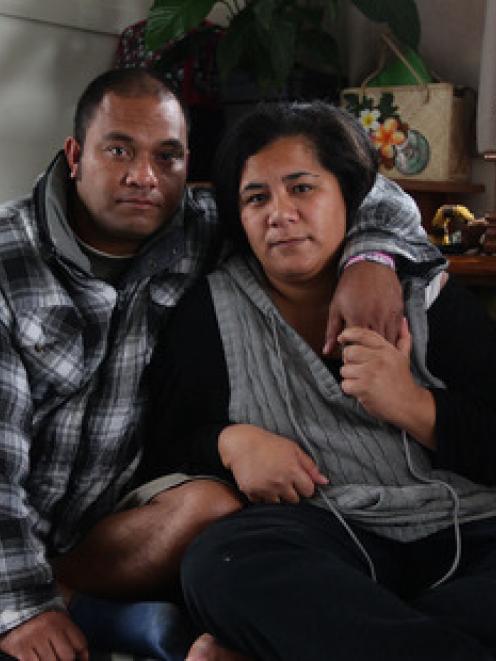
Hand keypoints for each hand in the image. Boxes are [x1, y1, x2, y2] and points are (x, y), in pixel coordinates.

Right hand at [0, 611, 87, 660]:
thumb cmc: (41, 619)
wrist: (16, 612)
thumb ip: (71, 634)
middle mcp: (50, 627)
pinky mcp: (21, 647)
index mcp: (62, 620)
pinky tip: (37, 658)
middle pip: (67, 656)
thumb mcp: (59, 619)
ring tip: (48, 656)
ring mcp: (35, 638)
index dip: (82, 655)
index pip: (80, 643)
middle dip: (66, 660)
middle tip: (60, 657)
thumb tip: (84, 656)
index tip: (81, 659)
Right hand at [219, 424, 327, 502]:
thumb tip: (324, 482)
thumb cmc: (269, 444)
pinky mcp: (251, 492)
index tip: (299, 481)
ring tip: (272, 482)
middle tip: (284, 480)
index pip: (308, 491)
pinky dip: (263, 497)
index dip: (305, 486)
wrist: (241, 443)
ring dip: (277, 496)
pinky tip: (261, 484)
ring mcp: (265, 489)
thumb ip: (309, 466)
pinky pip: (262, 503)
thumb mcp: (293, 449)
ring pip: (279, 504)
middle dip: (292, 492)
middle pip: (294, 500)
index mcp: (292, 470)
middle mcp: (279, 482)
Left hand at [324, 261, 402, 354]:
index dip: (352, 353)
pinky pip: (398, 333)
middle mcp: (375, 318)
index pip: (355, 347)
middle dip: (368, 355)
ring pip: (388, 342)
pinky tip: (386, 343)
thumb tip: (326, 350)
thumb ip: (332, 332)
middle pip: (374, 348)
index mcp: (357, 319)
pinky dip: (392, 340)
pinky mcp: (399, 312)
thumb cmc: (350, 285)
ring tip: (374, 352)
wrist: (370, 264)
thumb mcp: (336, 307)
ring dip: (381, 350)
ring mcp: (389, 315)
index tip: (349, 353)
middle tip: (362, 356)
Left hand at [339, 320, 435, 447]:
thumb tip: (404, 320)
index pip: (362, 334)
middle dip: (349, 361)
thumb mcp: (404, 356)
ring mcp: (371, 372)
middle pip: (348, 352)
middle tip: (357, 369)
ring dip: (350, 378)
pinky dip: (351, 390)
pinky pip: (345, 385)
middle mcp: (379, 358)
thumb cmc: (402, 380)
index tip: (342, 338)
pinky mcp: (364, 387)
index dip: (348, 333)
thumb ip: (403, 338)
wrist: (409, 404)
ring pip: (345, 369)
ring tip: (363, 382)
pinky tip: (362, 391)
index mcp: (386, 349)